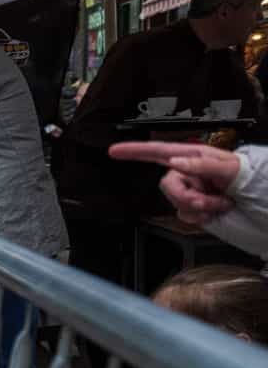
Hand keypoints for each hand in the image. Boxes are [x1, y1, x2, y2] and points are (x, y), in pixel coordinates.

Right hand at [106, 141, 240, 224]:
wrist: (258, 202)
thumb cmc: (248, 177)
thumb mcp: (229, 168)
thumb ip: (201, 164)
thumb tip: (175, 162)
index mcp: (193, 157)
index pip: (158, 152)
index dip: (134, 151)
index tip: (114, 151)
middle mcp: (187, 174)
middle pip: (166, 185)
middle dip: (187, 196)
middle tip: (208, 200)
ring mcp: (189, 192)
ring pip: (176, 203)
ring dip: (200, 207)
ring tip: (220, 204)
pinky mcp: (192, 208)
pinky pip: (184, 215)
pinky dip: (200, 217)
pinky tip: (214, 211)